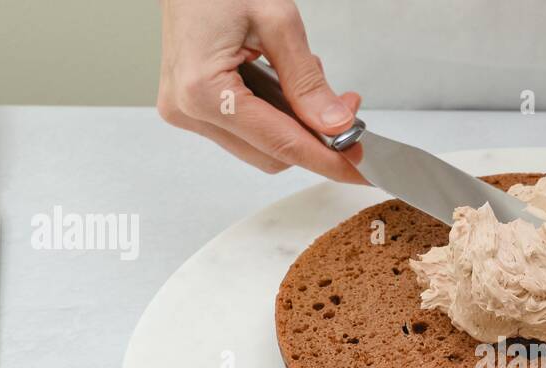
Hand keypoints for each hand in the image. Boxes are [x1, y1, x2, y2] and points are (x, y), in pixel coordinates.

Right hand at [156, 0, 364, 181]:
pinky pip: (246, 132)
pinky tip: (285, 88)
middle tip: (346, 109)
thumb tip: (335, 124)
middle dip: (314, 139)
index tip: (358, 168)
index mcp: (203, 90)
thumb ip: (307, 81)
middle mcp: (188, 109)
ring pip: (260, 148)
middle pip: (271, 155)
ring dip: (296, 127)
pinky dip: (275, 118)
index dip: (326, 160)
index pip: (279, 144)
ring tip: (312, 87)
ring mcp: (187, 111)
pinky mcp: (192, 107)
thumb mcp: (277, 22)